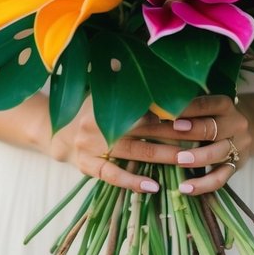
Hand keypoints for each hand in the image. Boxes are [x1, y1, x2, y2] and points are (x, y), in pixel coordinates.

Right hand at [53, 94, 250, 196]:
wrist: (54, 130)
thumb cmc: (89, 109)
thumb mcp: (103, 91)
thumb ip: (124, 83)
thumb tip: (152, 68)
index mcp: (110, 103)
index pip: (146, 108)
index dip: (170, 113)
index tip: (193, 117)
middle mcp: (102, 123)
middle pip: (146, 131)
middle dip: (174, 136)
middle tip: (200, 140)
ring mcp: (94, 146)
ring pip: (135, 152)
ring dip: (162, 158)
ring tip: (186, 162)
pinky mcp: (88, 166)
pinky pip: (113, 175)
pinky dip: (134, 181)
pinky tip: (153, 186)